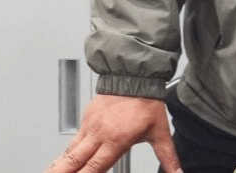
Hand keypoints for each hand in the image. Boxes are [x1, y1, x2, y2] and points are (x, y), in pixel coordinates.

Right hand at [43, 93, 181, 172]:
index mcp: (116, 139)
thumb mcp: (160, 132)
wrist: (135, 73)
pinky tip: (60, 162)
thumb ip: (168, 156)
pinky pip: (73, 140)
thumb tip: (178, 171)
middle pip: (74, 161)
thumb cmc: (147, 101)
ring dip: (58, 165)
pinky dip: (65, 153)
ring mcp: (90, 125)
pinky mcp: (86, 117)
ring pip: (70, 151)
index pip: (94, 167)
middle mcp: (100, 133)